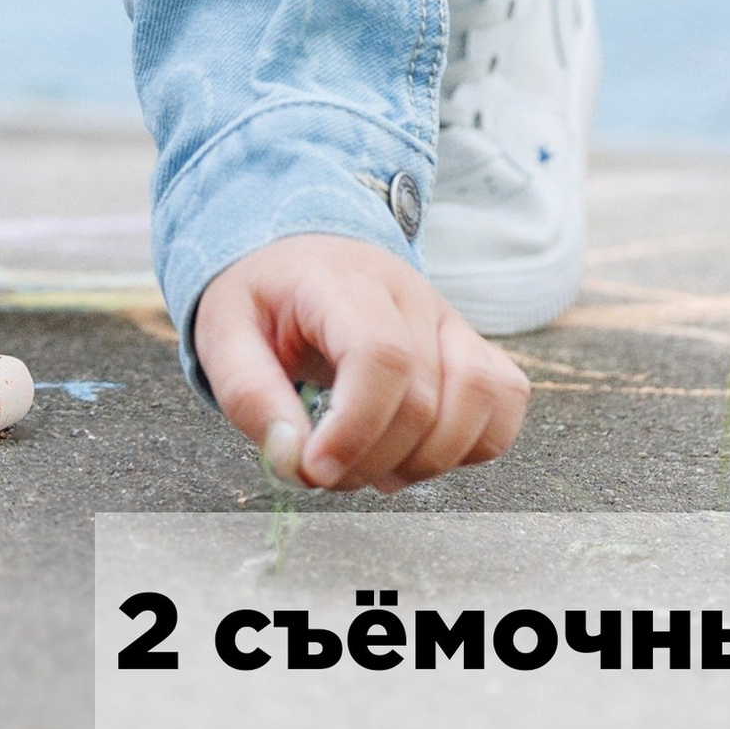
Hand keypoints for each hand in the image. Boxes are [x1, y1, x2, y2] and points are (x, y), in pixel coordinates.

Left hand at [191, 234, 528, 492]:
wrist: (298, 257)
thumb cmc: (263, 300)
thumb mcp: (223, 333)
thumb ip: (248, 395)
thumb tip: (293, 456)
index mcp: (341, 280)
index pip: (381, 354)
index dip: (357, 428)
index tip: (317, 467)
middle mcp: (408, 292)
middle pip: (424, 396)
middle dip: (375, 460)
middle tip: (328, 471)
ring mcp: (448, 316)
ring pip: (480, 398)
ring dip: (429, 460)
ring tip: (375, 466)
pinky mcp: (472, 344)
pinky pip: (506, 399)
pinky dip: (473, 444)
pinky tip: (418, 451)